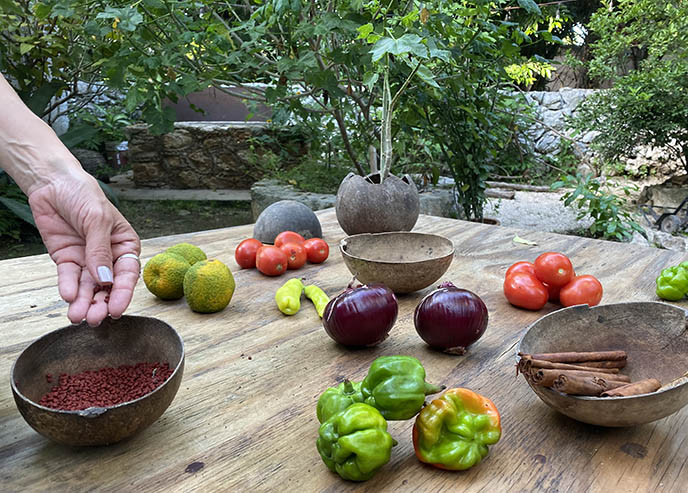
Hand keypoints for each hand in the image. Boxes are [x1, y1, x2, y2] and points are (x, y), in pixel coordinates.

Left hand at [28, 171, 140, 325]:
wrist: (51, 183)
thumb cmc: (83, 194)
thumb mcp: (97, 219)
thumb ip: (100, 250)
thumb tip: (105, 279)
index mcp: (125, 245)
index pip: (127, 273)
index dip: (122, 293)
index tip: (116, 309)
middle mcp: (108, 256)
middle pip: (107, 285)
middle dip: (101, 303)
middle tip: (95, 318)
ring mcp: (87, 259)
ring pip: (87, 286)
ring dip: (84, 302)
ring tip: (78, 317)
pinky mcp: (67, 259)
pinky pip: (68, 277)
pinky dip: (68, 288)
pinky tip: (68, 297)